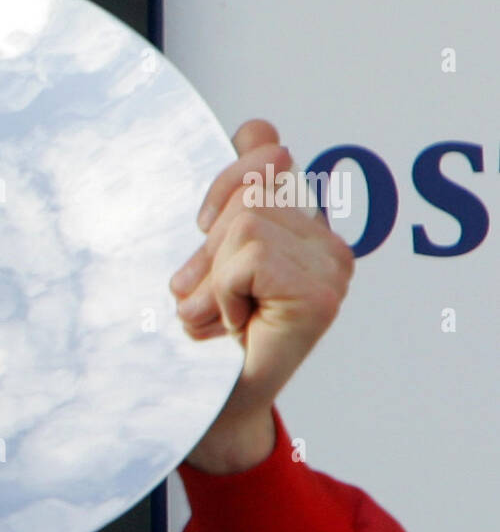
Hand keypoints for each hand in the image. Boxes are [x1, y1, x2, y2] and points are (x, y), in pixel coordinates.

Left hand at [170, 120, 355, 473]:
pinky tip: (234, 325)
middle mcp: (327, 242)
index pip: (266, 150)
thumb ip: (233, 199)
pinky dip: (223, 294)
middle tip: (201, 298)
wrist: (214, 403)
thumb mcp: (207, 256)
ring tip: (216, 316)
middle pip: (247, 190)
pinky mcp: (320, 292)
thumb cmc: (207, 335)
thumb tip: (257, 128)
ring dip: (211, 278)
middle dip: (207, 248)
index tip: (200, 224)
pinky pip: (247, 259)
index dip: (225, 176)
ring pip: (244, 224)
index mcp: (303, 226)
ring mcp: (330, 266)